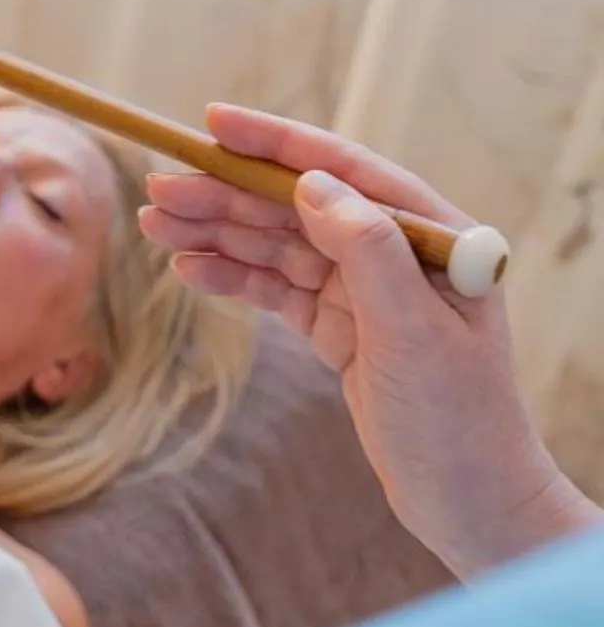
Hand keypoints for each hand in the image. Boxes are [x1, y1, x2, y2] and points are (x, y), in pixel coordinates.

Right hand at [138, 106, 594, 577]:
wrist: (469, 503)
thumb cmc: (460, 420)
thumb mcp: (414, 333)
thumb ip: (368, 252)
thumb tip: (313, 185)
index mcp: (436, 238)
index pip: (347, 172)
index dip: (278, 145)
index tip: (214, 122)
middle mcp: (401, 255)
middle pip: (300, 208)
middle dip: (229, 195)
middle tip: (160, 189)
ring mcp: (369, 294)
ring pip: (281, 248)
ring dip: (220, 234)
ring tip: (156, 225)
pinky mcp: (343, 331)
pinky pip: (279, 292)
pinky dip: (235, 278)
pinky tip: (191, 268)